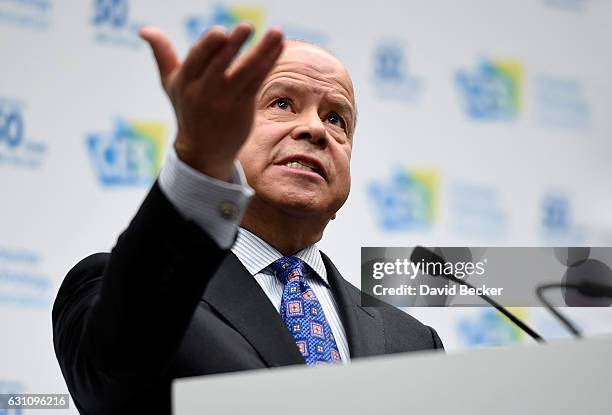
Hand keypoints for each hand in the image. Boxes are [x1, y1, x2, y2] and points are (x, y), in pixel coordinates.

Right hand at [139, 23, 283, 180]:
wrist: (204, 151)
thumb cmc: (188, 109)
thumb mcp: (171, 84)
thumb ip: (162, 54)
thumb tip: (144, 29)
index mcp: (185, 83)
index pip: (196, 62)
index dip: (208, 48)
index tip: (221, 32)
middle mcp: (205, 93)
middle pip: (220, 66)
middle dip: (233, 47)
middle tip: (247, 26)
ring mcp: (226, 101)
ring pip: (246, 73)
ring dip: (263, 52)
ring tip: (277, 32)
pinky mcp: (243, 108)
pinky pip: (257, 82)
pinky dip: (269, 64)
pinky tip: (279, 47)